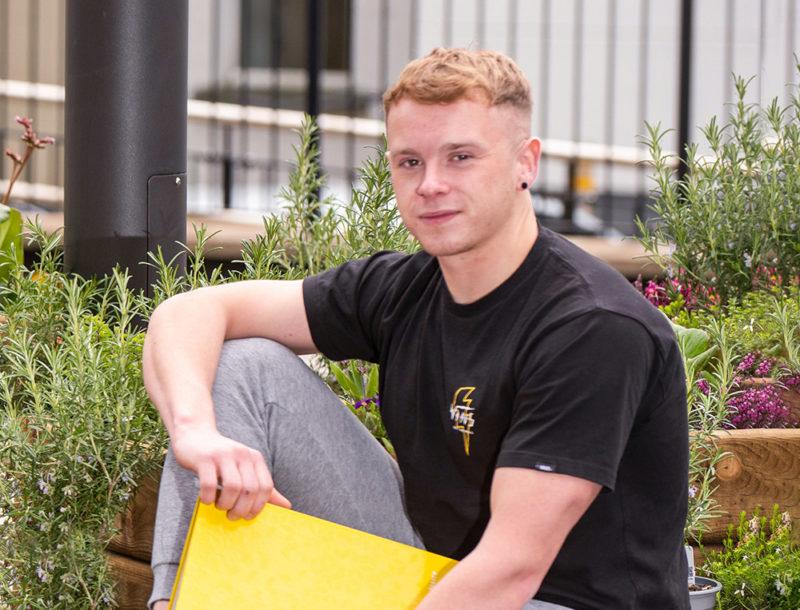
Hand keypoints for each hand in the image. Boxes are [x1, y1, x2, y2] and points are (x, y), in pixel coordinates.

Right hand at [170, 424, 290, 519]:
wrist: (195, 435)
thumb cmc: (221, 458)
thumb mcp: (245, 468)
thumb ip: (263, 488)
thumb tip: (287, 506)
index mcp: (255, 458)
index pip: (266, 487)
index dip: (258, 506)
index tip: (248, 516)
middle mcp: (242, 454)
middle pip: (251, 489)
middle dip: (241, 509)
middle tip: (232, 516)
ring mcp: (223, 455)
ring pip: (233, 487)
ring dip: (226, 504)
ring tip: (220, 507)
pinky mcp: (205, 459)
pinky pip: (210, 484)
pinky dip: (209, 498)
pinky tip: (207, 500)